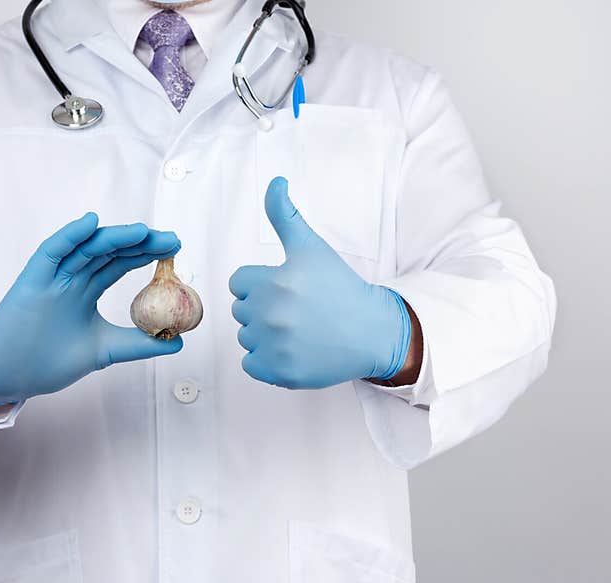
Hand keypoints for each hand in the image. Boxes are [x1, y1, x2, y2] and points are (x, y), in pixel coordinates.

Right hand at [0, 213, 182, 405]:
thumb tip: (177, 342)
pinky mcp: (31, 281)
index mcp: (85, 291)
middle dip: (140, 243)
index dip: (145, 253)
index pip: (119, 263)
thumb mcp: (105, 351)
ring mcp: (51, 278)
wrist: (9, 377)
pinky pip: (51, 252)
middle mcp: (70, 279)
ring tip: (144, 231)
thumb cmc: (47, 362)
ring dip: (114, 237)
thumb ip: (138, 344)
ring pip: (86, 249)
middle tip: (171, 239)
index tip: (173, 249)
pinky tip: (91, 224)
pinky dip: (70, 236)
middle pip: (108, 252)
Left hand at [229, 177, 412, 388]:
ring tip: (297, 330)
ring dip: (264, 335)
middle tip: (296, 310)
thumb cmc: (340, 288)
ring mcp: (274, 346)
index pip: (238, 283)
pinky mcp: (278, 372)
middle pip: (240, 310)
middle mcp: (271, 314)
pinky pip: (251, 365)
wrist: (372, 332)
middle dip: (262, 308)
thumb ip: (285, 215)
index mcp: (274, 282)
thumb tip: (275, 182)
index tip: (286, 288)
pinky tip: (292, 350)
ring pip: (246, 337)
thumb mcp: (311, 247)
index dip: (260, 284)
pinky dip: (266, 361)